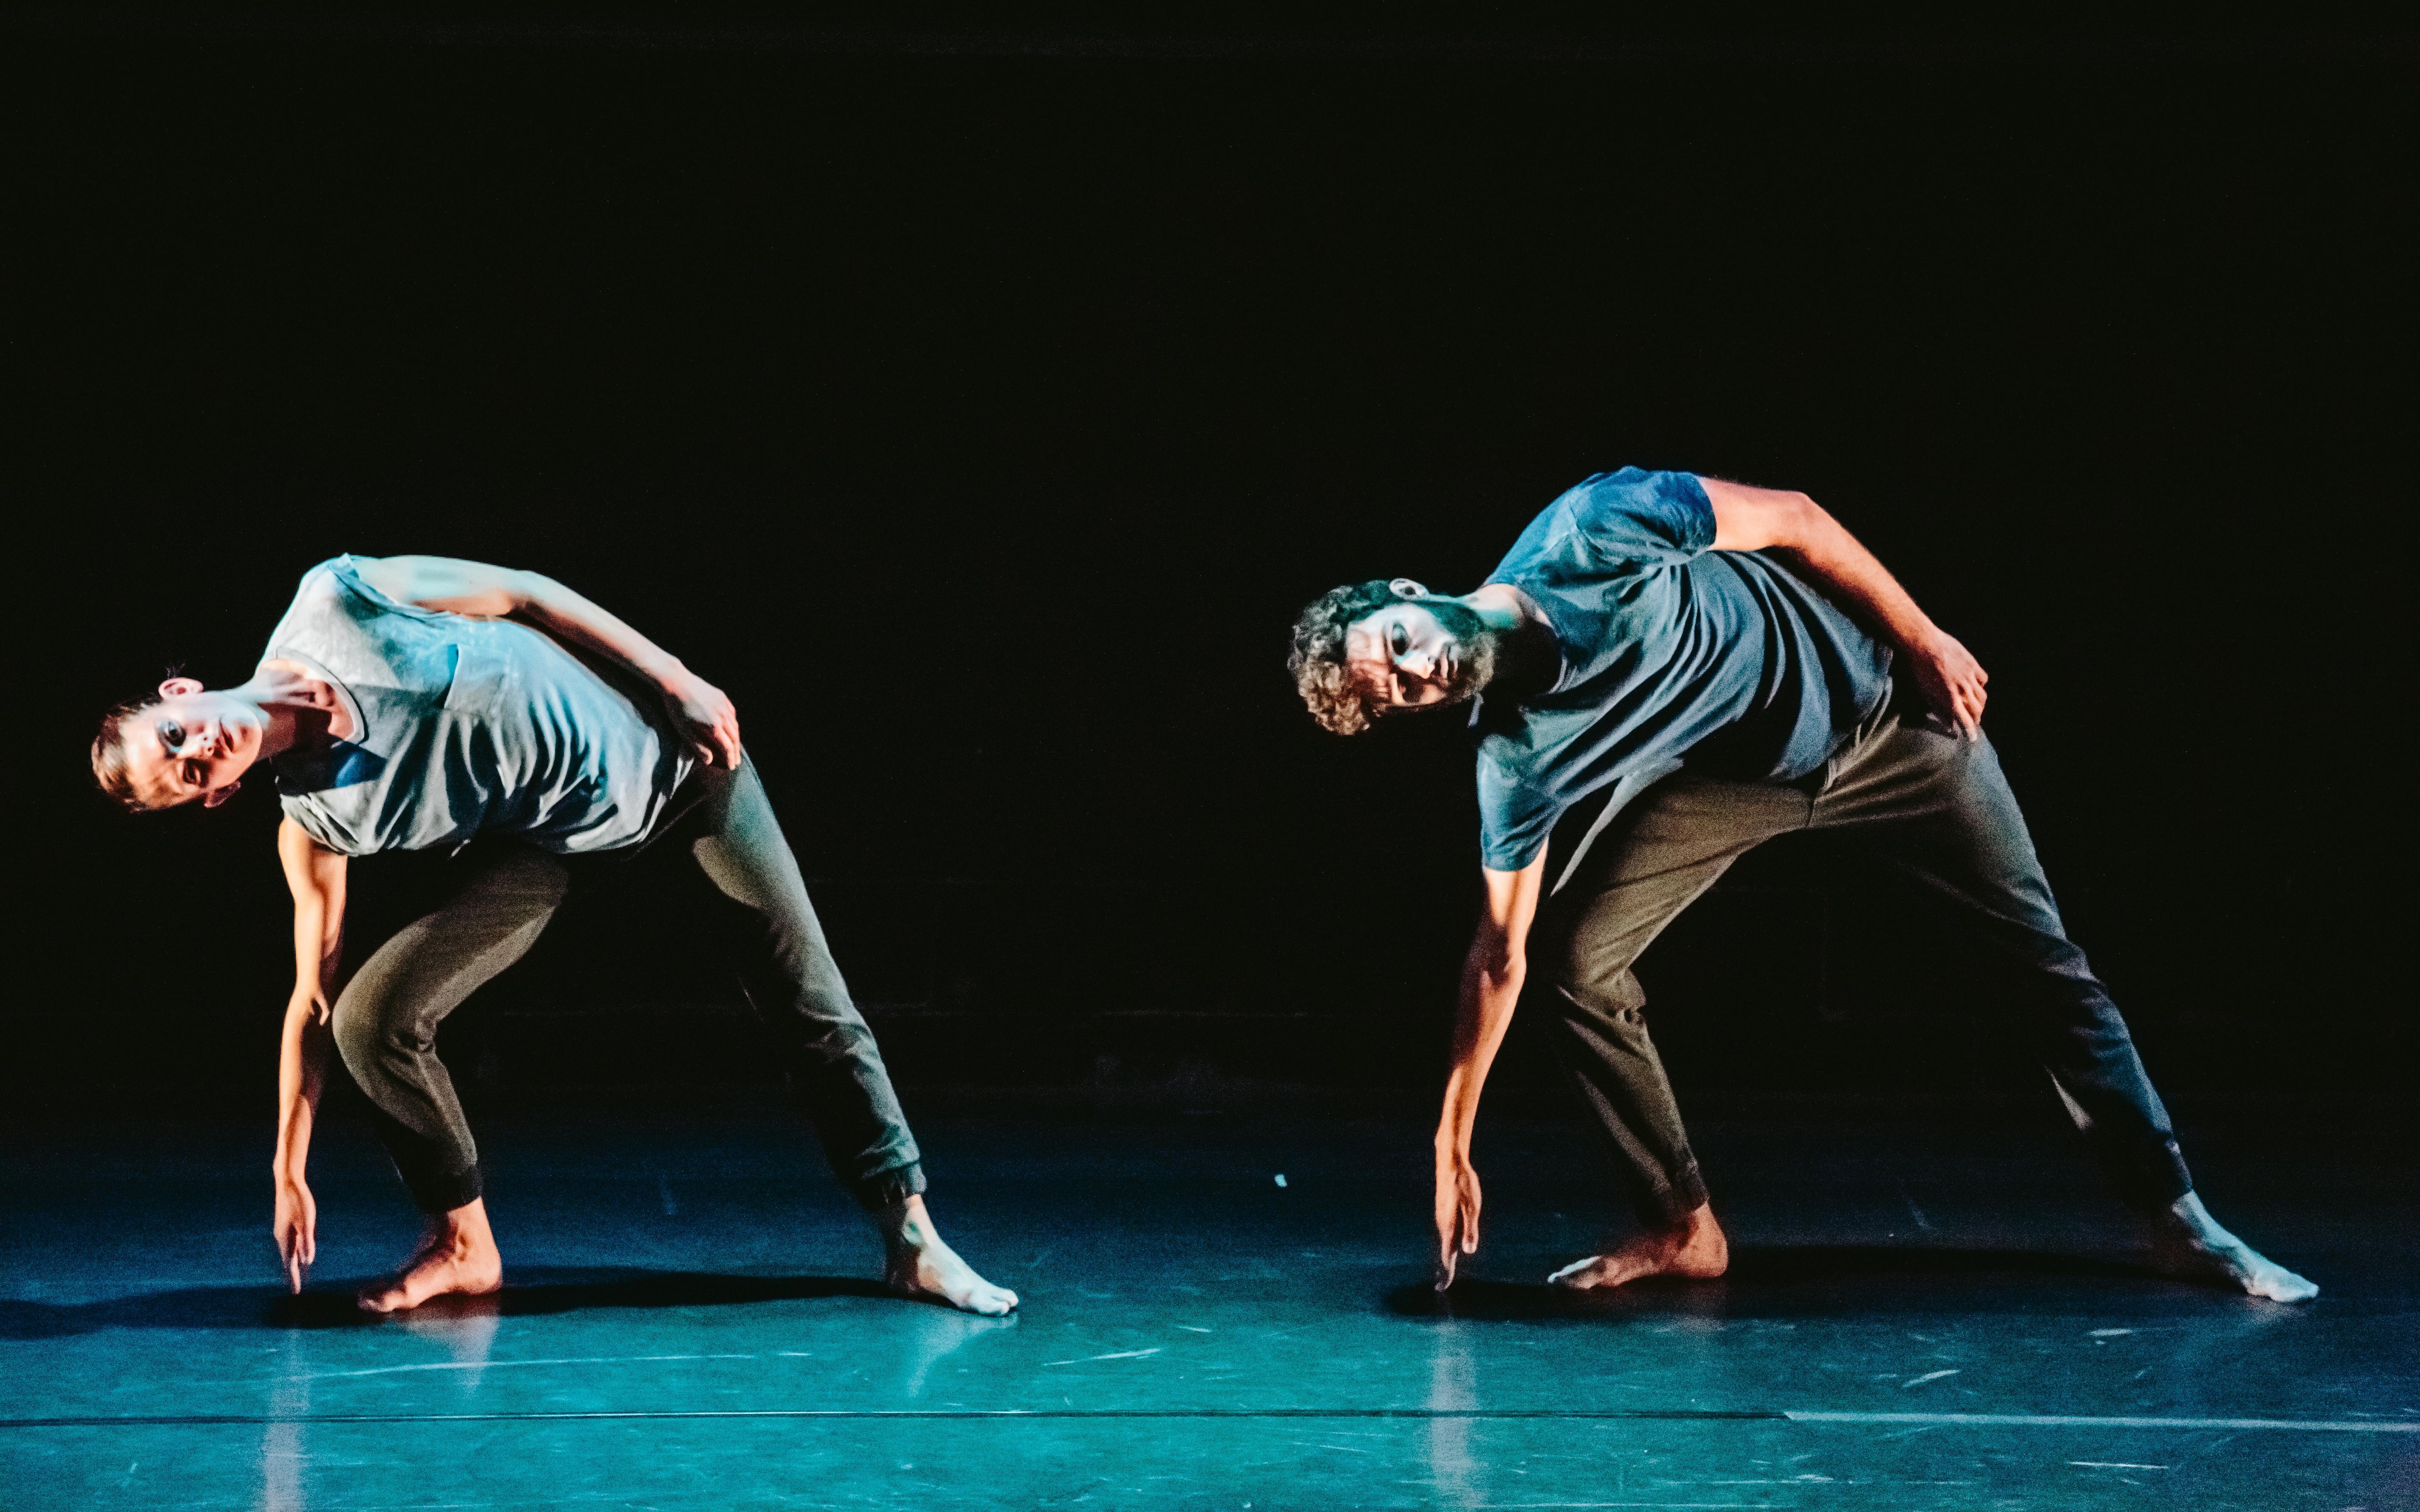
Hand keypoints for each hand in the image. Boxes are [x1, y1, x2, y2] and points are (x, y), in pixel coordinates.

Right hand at [273, 1170, 316, 1293]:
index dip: (294, 1279)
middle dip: (292, 1275)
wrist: (288, 1182)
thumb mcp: (307, 1222)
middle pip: (287, 1261)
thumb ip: (307, 1242)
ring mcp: (282, 1231)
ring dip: (292, 1265)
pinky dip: (293, 1253)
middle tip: (296, 1290)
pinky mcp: (285, 1224)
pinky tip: (297, 1255)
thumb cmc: (299, 1201)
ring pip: (288, 1252)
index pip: (289, 1264)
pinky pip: (290, 1244)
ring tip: (295, 1275)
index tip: (296, 1293)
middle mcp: (281, 1237)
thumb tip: (307, 1262)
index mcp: (285, 1239)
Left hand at [660, 667, 741, 768]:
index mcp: (713, 727)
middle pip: (734, 738)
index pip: (727, 747)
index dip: (729, 759)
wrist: (677, 682)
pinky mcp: (721, 697)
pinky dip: (733, 724)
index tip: (731, 767)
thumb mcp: (683, 731)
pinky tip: (731, 728)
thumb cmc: (677, 708)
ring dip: (736, 739)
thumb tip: (710, 760)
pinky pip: (732, 714)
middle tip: (736, 761)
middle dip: (735, 752)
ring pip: (735, 726)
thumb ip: (698, 747)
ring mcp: (723, 705)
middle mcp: (722, 716)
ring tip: (735, 748)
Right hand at [1434, 1145, 1481, 1288]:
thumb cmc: (1464, 1183)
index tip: (1443, 1288)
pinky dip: (1446, 1244)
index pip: (1446, 1254)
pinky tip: (1450, 1245)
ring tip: (1446, 1269)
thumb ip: (1471, 1229)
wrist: (1450, 1161)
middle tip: (1442, 1286)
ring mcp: (1441, 1216)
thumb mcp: (1473, 1206)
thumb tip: (1468, 1251)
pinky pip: (1444, 1232)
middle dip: (1444, 1268)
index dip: (1446, 1272)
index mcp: (1448, 1225)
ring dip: (1445, 1256)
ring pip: (1443, 1241)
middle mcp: (1442, 1222)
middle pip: (1443, 1250)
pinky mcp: (1442, 1210)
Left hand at [1904, 626, 1987, 739]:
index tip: (1972, 739)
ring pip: (1982, 696)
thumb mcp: (1925, 693)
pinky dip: (1981, 685)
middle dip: (1976, 718)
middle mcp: (1963, 689)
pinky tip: (1975, 686)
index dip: (1970, 731)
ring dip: (1980, 705)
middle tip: (1973, 722)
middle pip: (1977, 710)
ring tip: (1976, 708)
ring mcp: (1969, 676)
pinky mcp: (1973, 664)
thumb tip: (1949, 725)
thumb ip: (1939, 709)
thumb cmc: (1919, 669)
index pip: (1965, 720)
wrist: (1923, 643)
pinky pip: (1983, 679)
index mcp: (1950, 698)